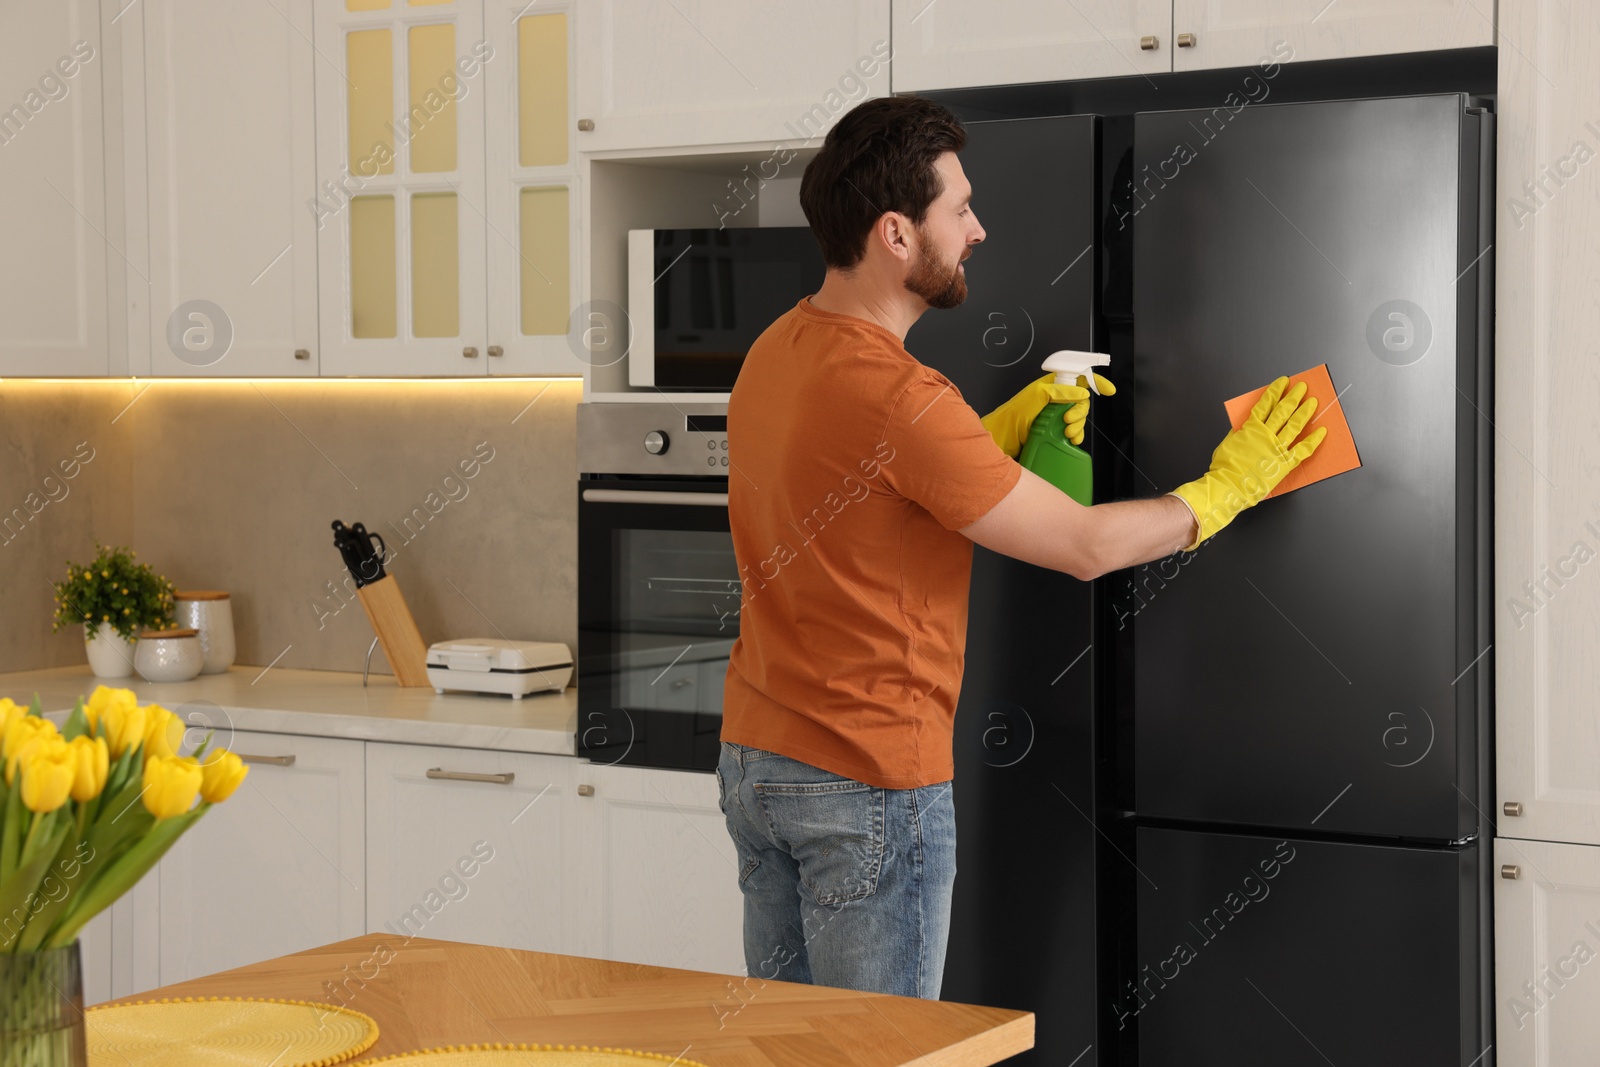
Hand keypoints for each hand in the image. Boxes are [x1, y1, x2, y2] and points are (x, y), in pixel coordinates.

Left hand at [981, 371, 1116, 455]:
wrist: (1003, 437)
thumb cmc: (1013, 414)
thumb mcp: (1036, 395)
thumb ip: (1059, 391)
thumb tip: (1081, 391)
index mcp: (1052, 386)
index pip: (1079, 378)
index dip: (1095, 382)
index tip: (1108, 390)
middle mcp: (1055, 399)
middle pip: (1082, 401)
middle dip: (1081, 411)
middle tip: (1068, 419)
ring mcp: (1055, 416)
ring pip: (1079, 418)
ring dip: (1078, 425)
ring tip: (1067, 433)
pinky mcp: (1054, 431)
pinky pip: (1074, 432)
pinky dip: (1077, 436)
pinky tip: (1072, 440)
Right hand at [1169, 376, 1326, 549]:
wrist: (1228, 487)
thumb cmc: (1224, 469)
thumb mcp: (1226, 444)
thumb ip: (1237, 433)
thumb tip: (1242, 425)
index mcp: (1250, 429)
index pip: (1265, 404)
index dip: (1275, 391)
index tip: (1283, 382)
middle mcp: (1266, 435)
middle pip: (1283, 411)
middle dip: (1293, 397)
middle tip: (1302, 387)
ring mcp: (1277, 448)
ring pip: (1294, 425)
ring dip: (1305, 412)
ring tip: (1313, 402)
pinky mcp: (1285, 463)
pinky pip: (1303, 450)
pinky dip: (1314, 440)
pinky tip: (1322, 431)